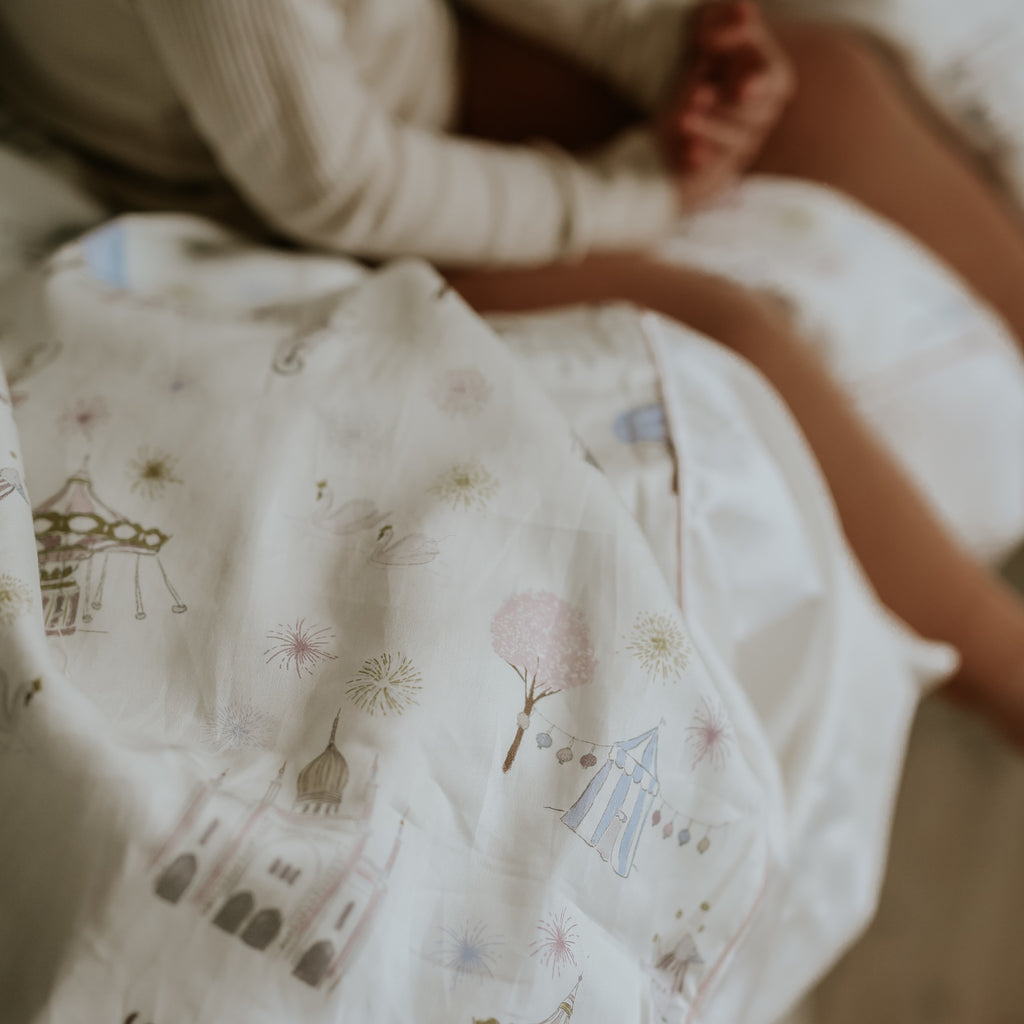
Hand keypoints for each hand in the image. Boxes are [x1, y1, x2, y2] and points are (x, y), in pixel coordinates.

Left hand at [656, 0, 794, 206]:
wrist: (657, 81)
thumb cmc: (691, 49)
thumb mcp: (701, 22)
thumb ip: (722, 15)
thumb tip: (745, 10)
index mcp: (766, 75)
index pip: (773, 81)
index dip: (759, 84)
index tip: (740, 88)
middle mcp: (758, 110)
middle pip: (756, 115)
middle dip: (728, 106)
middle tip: (698, 95)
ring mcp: (739, 140)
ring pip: (737, 142)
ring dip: (711, 130)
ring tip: (683, 119)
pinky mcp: (715, 163)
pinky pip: (715, 169)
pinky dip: (702, 161)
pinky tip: (689, 154)